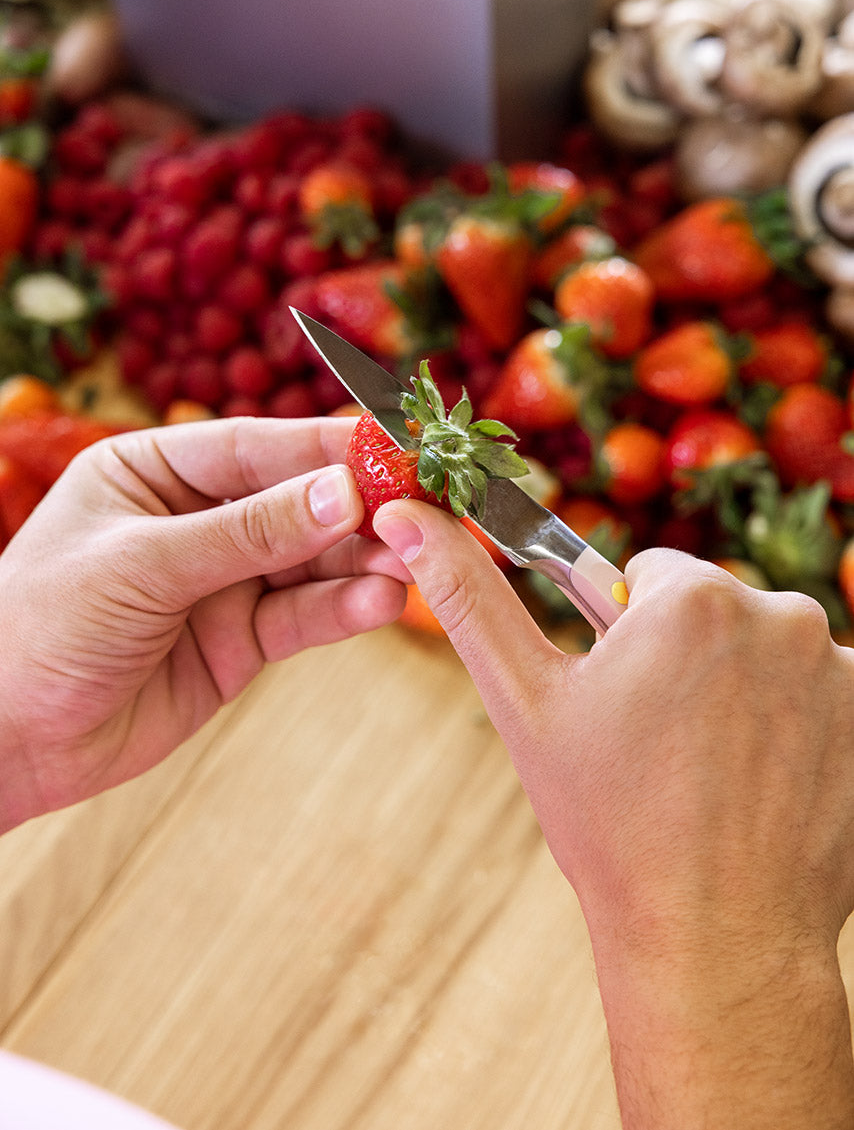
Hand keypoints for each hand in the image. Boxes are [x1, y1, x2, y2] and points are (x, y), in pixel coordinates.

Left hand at [0, 416, 408, 829]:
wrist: (6, 741)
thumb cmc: (39, 627)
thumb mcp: (143, 564)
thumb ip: (247, 532)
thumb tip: (342, 493)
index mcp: (154, 471)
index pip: (253, 446)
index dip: (325, 446)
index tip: (393, 447)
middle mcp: (195, 520)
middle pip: (295, 501)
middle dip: (359, 506)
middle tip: (425, 507)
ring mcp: (221, 583)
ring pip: (310, 561)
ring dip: (364, 559)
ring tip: (416, 560)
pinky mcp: (239, 642)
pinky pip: (301, 617)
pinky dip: (343, 610)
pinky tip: (382, 602)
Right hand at [374, 499, 853, 1128]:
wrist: (715, 942)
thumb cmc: (611, 825)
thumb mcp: (526, 703)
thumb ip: (467, 595)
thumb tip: (405, 515)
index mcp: (691, 599)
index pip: (648, 577)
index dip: (626, 638)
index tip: (623, 702)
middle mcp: (782, 616)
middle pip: (712, 610)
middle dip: (684, 659)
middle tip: (662, 744)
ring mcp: (839, 671)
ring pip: (764, 649)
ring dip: (740, 690)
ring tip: (712, 772)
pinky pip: (818, 691)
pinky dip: (793, 724)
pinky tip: (763, 785)